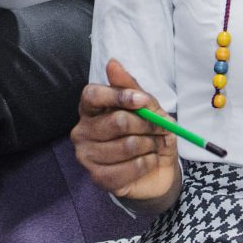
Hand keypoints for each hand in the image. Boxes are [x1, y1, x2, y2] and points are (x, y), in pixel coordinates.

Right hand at [72, 59, 180, 201]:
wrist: (157, 170)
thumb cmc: (147, 133)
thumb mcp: (147, 107)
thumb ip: (131, 87)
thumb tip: (112, 63)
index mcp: (90, 109)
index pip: (92, 95)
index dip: (118, 96)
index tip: (142, 100)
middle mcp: (81, 131)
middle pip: (117, 121)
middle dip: (147, 124)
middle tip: (161, 128)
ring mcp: (87, 157)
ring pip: (127, 145)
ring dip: (151, 144)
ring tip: (156, 145)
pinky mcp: (98, 178)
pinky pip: (131, 167)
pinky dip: (148, 162)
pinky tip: (149, 161)